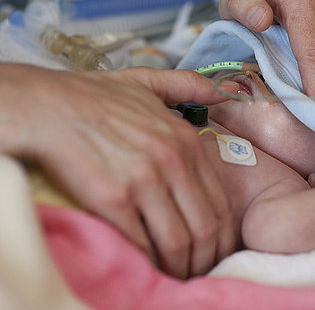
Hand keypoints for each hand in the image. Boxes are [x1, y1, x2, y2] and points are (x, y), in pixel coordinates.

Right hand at [0, 64, 239, 278]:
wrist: (46, 107)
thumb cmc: (95, 98)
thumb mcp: (148, 83)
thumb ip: (190, 86)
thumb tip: (226, 89)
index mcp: (186, 140)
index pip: (220, 203)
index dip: (222, 236)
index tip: (213, 250)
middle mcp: (172, 161)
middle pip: (204, 228)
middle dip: (205, 259)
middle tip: (197, 271)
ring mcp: (144, 180)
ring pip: (178, 241)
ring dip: (179, 267)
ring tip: (174, 274)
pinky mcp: (113, 198)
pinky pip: (142, 243)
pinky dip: (148, 262)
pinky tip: (146, 265)